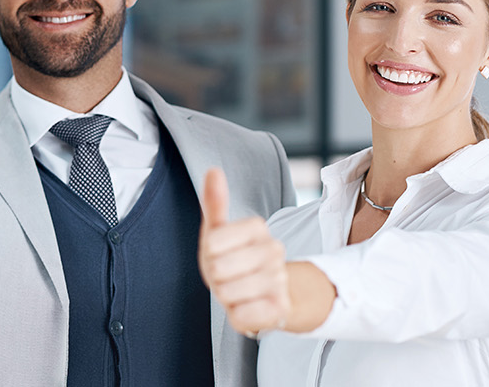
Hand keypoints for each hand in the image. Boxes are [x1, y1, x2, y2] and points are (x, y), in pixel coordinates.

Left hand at [197, 168, 289, 335]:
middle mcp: (274, 251)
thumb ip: (215, 202)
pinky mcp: (279, 308)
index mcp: (258, 228)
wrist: (265, 295)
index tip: (220, 253)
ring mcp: (279, 280)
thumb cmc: (235, 259)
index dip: (209, 252)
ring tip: (237, 291)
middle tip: (227, 275)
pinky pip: (241, 316)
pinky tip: (248, 307)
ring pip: (227, 292)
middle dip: (215, 277)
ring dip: (226, 297)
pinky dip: (237, 315)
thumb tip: (213, 171)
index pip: (212, 241)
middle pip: (218, 268)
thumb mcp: (219, 231)